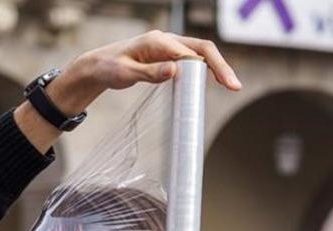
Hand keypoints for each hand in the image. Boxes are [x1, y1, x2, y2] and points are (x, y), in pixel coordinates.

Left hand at [16, 31, 241, 151]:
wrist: (97, 67)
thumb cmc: (109, 69)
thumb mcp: (127, 74)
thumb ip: (151, 73)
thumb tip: (176, 70)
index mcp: (159, 41)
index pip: (192, 52)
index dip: (212, 67)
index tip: (226, 84)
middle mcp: (166, 41)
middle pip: (202, 50)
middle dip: (220, 66)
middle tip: (235, 86)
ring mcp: (167, 49)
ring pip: (198, 55)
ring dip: (215, 68)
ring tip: (230, 85)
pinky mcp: (166, 58)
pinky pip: (190, 62)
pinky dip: (203, 71)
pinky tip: (213, 83)